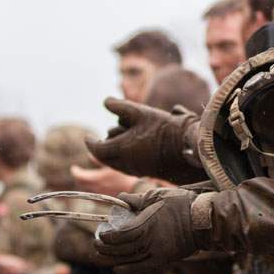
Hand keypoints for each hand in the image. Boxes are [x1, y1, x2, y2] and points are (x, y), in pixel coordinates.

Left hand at [71, 163, 139, 196]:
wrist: (139, 190)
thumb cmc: (126, 175)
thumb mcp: (112, 163)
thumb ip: (98, 159)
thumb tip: (89, 154)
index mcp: (95, 179)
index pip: (78, 176)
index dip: (75, 171)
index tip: (74, 168)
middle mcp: (95, 189)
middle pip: (81, 184)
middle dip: (79, 178)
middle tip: (80, 172)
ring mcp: (100, 197)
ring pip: (87, 191)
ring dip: (86, 184)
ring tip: (89, 179)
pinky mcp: (106, 202)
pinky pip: (95, 197)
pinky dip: (93, 191)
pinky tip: (99, 187)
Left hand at [86, 97, 203, 183]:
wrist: (185, 146)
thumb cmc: (162, 127)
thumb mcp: (139, 111)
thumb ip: (119, 106)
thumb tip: (105, 101)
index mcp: (120, 149)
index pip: (96, 149)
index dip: (90, 142)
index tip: (87, 136)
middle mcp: (125, 163)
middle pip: (105, 158)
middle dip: (101, 147)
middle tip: (101, 138)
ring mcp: (135, 169)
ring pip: (116, 163)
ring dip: (113, 152)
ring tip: (117, 141)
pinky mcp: (145, 171)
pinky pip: (126, 166)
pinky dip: (123, 158)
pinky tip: (131, 148)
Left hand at [93, 188, 201, 273]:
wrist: (203, 220)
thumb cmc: (181, 204)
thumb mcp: (158, 195)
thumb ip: (137, 199)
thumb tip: (120, 198)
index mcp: (147, 224)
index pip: (121, 235)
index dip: (108, 237)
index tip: (101, 234)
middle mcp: (150, 241)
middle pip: (122, 249)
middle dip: (106, 248)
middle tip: (96, 245)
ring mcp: (157, 252)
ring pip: (129, 259)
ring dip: (112, 259)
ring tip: (101, 257)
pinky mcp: (163, 260)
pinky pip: (142, 267)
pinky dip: (128, 269)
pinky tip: (117, 269)